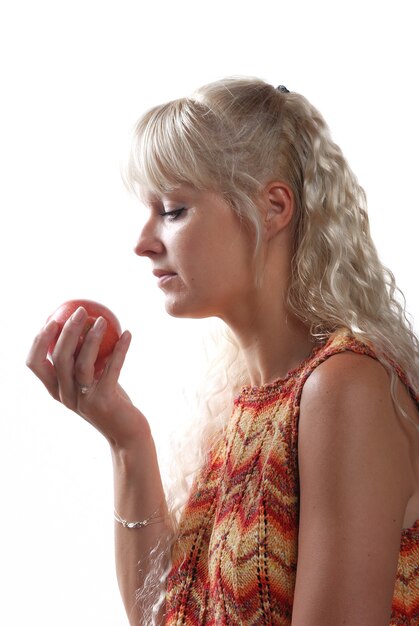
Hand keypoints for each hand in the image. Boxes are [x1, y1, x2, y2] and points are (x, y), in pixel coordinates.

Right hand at [26, 306, 148, 447]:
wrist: (127, 435)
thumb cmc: (111, 402)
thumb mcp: (93, 381)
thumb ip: (86, 360)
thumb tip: (86, 324)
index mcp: (57, 390)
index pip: (35, 364)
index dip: (39, 341)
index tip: (52, 319)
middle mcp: (66, 396)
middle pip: (59, 358)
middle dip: (67, 330)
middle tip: (81, 311)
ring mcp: (83, 400)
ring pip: (82, 363)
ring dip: (93, 337)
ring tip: (103, 319)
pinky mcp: (104, 402)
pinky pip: (112, 369)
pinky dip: (120, 349)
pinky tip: (128, 334)